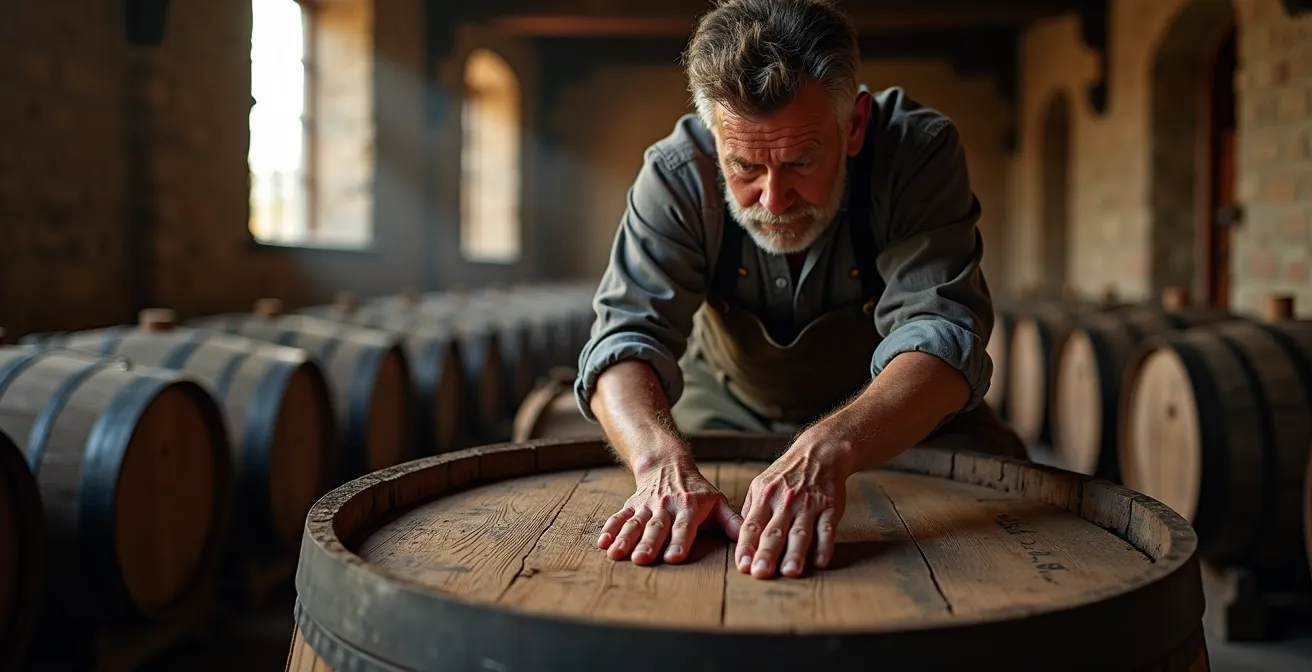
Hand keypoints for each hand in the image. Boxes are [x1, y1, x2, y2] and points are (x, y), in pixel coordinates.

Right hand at [598, 456, 742, 564]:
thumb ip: (732, 522)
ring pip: (635, 523)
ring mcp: (647, 506)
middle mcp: (666, 506)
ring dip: (625, 539)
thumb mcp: (717, 502)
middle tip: (641, 560)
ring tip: (616, 554)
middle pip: (656, 527)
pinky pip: (619, 517)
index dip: (679, 542)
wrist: (668, 464)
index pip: (684, 527)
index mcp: (689, 507)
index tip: (674, 558)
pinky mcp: (632, 505)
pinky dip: (610, 529)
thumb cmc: (698, 491)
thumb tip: (749, 541)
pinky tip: (603, 543)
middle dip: (648, 544)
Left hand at [734, 434, 853, 578]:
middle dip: (766, 553)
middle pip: (774, 531)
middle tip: (760, 573)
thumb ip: (751, 510)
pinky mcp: (830, 507)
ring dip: (794, 553)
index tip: (742, 566)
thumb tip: (740, 537)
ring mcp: (809, 504)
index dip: (746, 546)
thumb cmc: (787, 474)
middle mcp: (785, 501)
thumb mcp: (761, 484)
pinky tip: (820, 562)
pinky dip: (824, 546)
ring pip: (800, 533)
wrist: (819, 453)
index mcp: (765, 496)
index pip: (752, 525)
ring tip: (789, 572)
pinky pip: (827, 529)